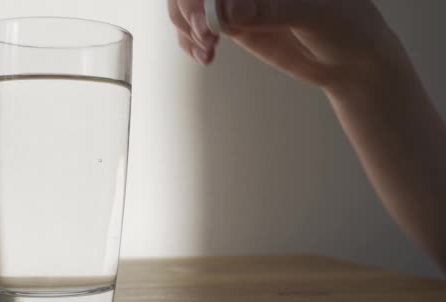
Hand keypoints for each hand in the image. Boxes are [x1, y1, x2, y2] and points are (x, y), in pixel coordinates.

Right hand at [168, 0, 402, 87]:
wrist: (349, 60)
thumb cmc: (347, 25)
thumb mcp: (316, 14)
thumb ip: (272, 10)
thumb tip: (229, 8)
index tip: (206, 12)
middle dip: (190, 6)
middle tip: (205, 34)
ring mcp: (237, 0)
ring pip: (189, 3)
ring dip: (187, 24)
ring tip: (206, 49)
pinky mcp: (232, 23)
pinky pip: (196, 26)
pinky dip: (190, 40)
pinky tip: (204, 55)